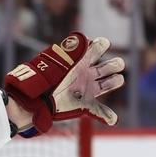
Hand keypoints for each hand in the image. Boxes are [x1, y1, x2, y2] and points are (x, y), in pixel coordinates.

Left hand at [3, 32, 124, 134]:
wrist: (36, 100)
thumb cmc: (46, 79)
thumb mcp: (59, 62)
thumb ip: (71, 51)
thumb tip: (82, 38)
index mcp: (80, 63)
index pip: (95, 50)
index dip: (101, 45)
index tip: (103, 42)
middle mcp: (86, 75)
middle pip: (106, 67)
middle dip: (114, 64)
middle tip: (118, 64)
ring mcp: (87, 90)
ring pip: (107, 84)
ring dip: (114, 81)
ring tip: (119, 79)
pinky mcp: (85, 106)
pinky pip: (99, 111)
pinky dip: (107, 116)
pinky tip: (113, 119)